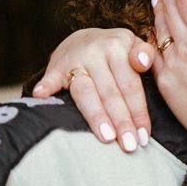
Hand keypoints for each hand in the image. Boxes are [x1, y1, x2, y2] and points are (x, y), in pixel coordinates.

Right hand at [32, 27, 151, 151]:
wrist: (82, 39)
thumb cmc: (115, 50)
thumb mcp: (134, 45)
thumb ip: (145, 54)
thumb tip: (142, 63)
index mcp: (118, 46)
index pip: (130, 85)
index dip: (138, 112)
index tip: (144, 137)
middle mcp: (96, 51)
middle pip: (110, 92)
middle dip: (121, 121)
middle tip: (129, 146)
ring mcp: (74, 59)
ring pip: (85, 92)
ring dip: (96, 115)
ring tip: (107, 137)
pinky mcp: (55, 67)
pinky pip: (50, 78)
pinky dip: (46, 87)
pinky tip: (42, 96)